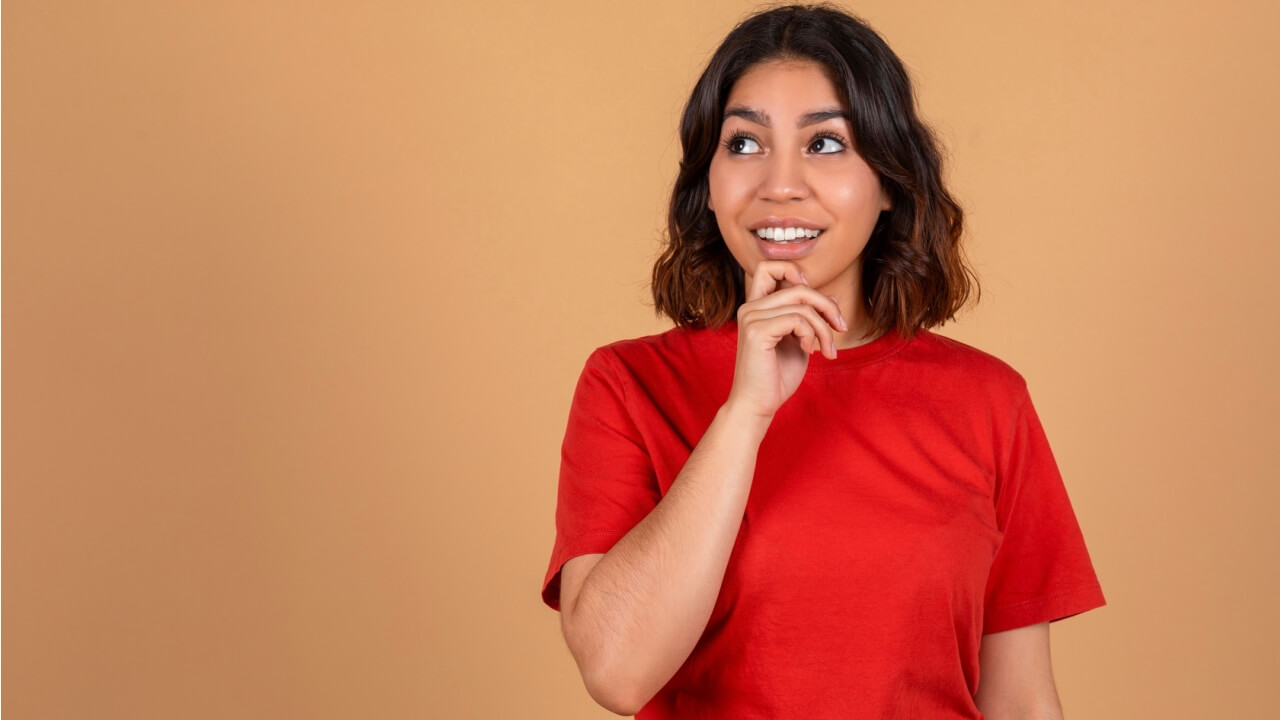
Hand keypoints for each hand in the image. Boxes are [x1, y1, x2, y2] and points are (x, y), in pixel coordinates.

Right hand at [724, 260, 846, 419]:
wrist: (757, 405)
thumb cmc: (776, 377)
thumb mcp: (800, 341)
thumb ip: (810, 317)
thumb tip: (831, 297)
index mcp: (756, 307)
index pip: (769, 267)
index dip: (795, 272)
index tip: (816, 300)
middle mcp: (750, 308)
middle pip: (798, 286)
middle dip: (827, 306)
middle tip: (841, 327)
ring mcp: (751, 318)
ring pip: (802, 304)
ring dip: (824, 328)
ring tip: (828, 349)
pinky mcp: (757, 331)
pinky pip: (798, 319)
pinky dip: (812, 335)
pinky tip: (810, 352)